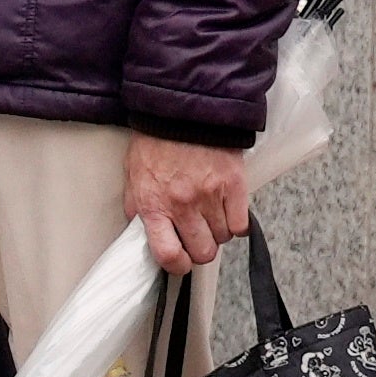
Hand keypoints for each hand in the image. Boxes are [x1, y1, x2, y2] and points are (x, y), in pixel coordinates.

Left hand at [125, 133, 252, 269]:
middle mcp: (183, 205)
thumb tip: (144, 235)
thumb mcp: (134, 180)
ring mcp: (211, 195)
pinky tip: (229, 213)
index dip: (177, 266)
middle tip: (199, 238)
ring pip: (223, 238)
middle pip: (202, 251)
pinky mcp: (233, 183)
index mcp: (154, 206)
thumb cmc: (156, 143)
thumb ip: (139, 210)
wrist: (182, 110)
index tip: (181, 262)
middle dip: (201, 250)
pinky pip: (241, 223)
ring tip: (212, 218)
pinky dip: (237, 223)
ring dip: (218, 233)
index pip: (168, 254)